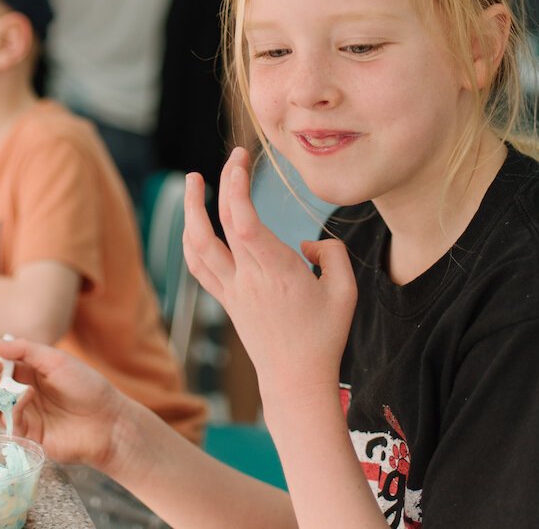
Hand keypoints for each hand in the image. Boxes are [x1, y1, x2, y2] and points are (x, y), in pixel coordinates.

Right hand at [0, 337, 128, 470]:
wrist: (107, 421)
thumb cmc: (87, 386)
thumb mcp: (55, 360)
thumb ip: (24, 350)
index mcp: (27, 372)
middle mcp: (21, 393)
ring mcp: (23, 415)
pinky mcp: (26, 436)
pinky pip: (5, 424)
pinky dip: (9, 410)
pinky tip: (24, 400)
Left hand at [183, 148, 356, 403]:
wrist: (296, 381)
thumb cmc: (325, 337)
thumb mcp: (347, 292)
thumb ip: (334, 256)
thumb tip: (306, 243)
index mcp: (277, 273)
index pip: (244, 224)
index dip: (236, 187)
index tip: (242, 160)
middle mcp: (248, 279)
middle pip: (218, 227)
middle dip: (220, 185)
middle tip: (232, 158)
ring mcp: (232, 291)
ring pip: (197, 247)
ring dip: (192, 210)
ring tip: (195, 182)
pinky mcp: (226, 300)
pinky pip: (199, 265)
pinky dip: (191, 239)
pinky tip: (195, 222)